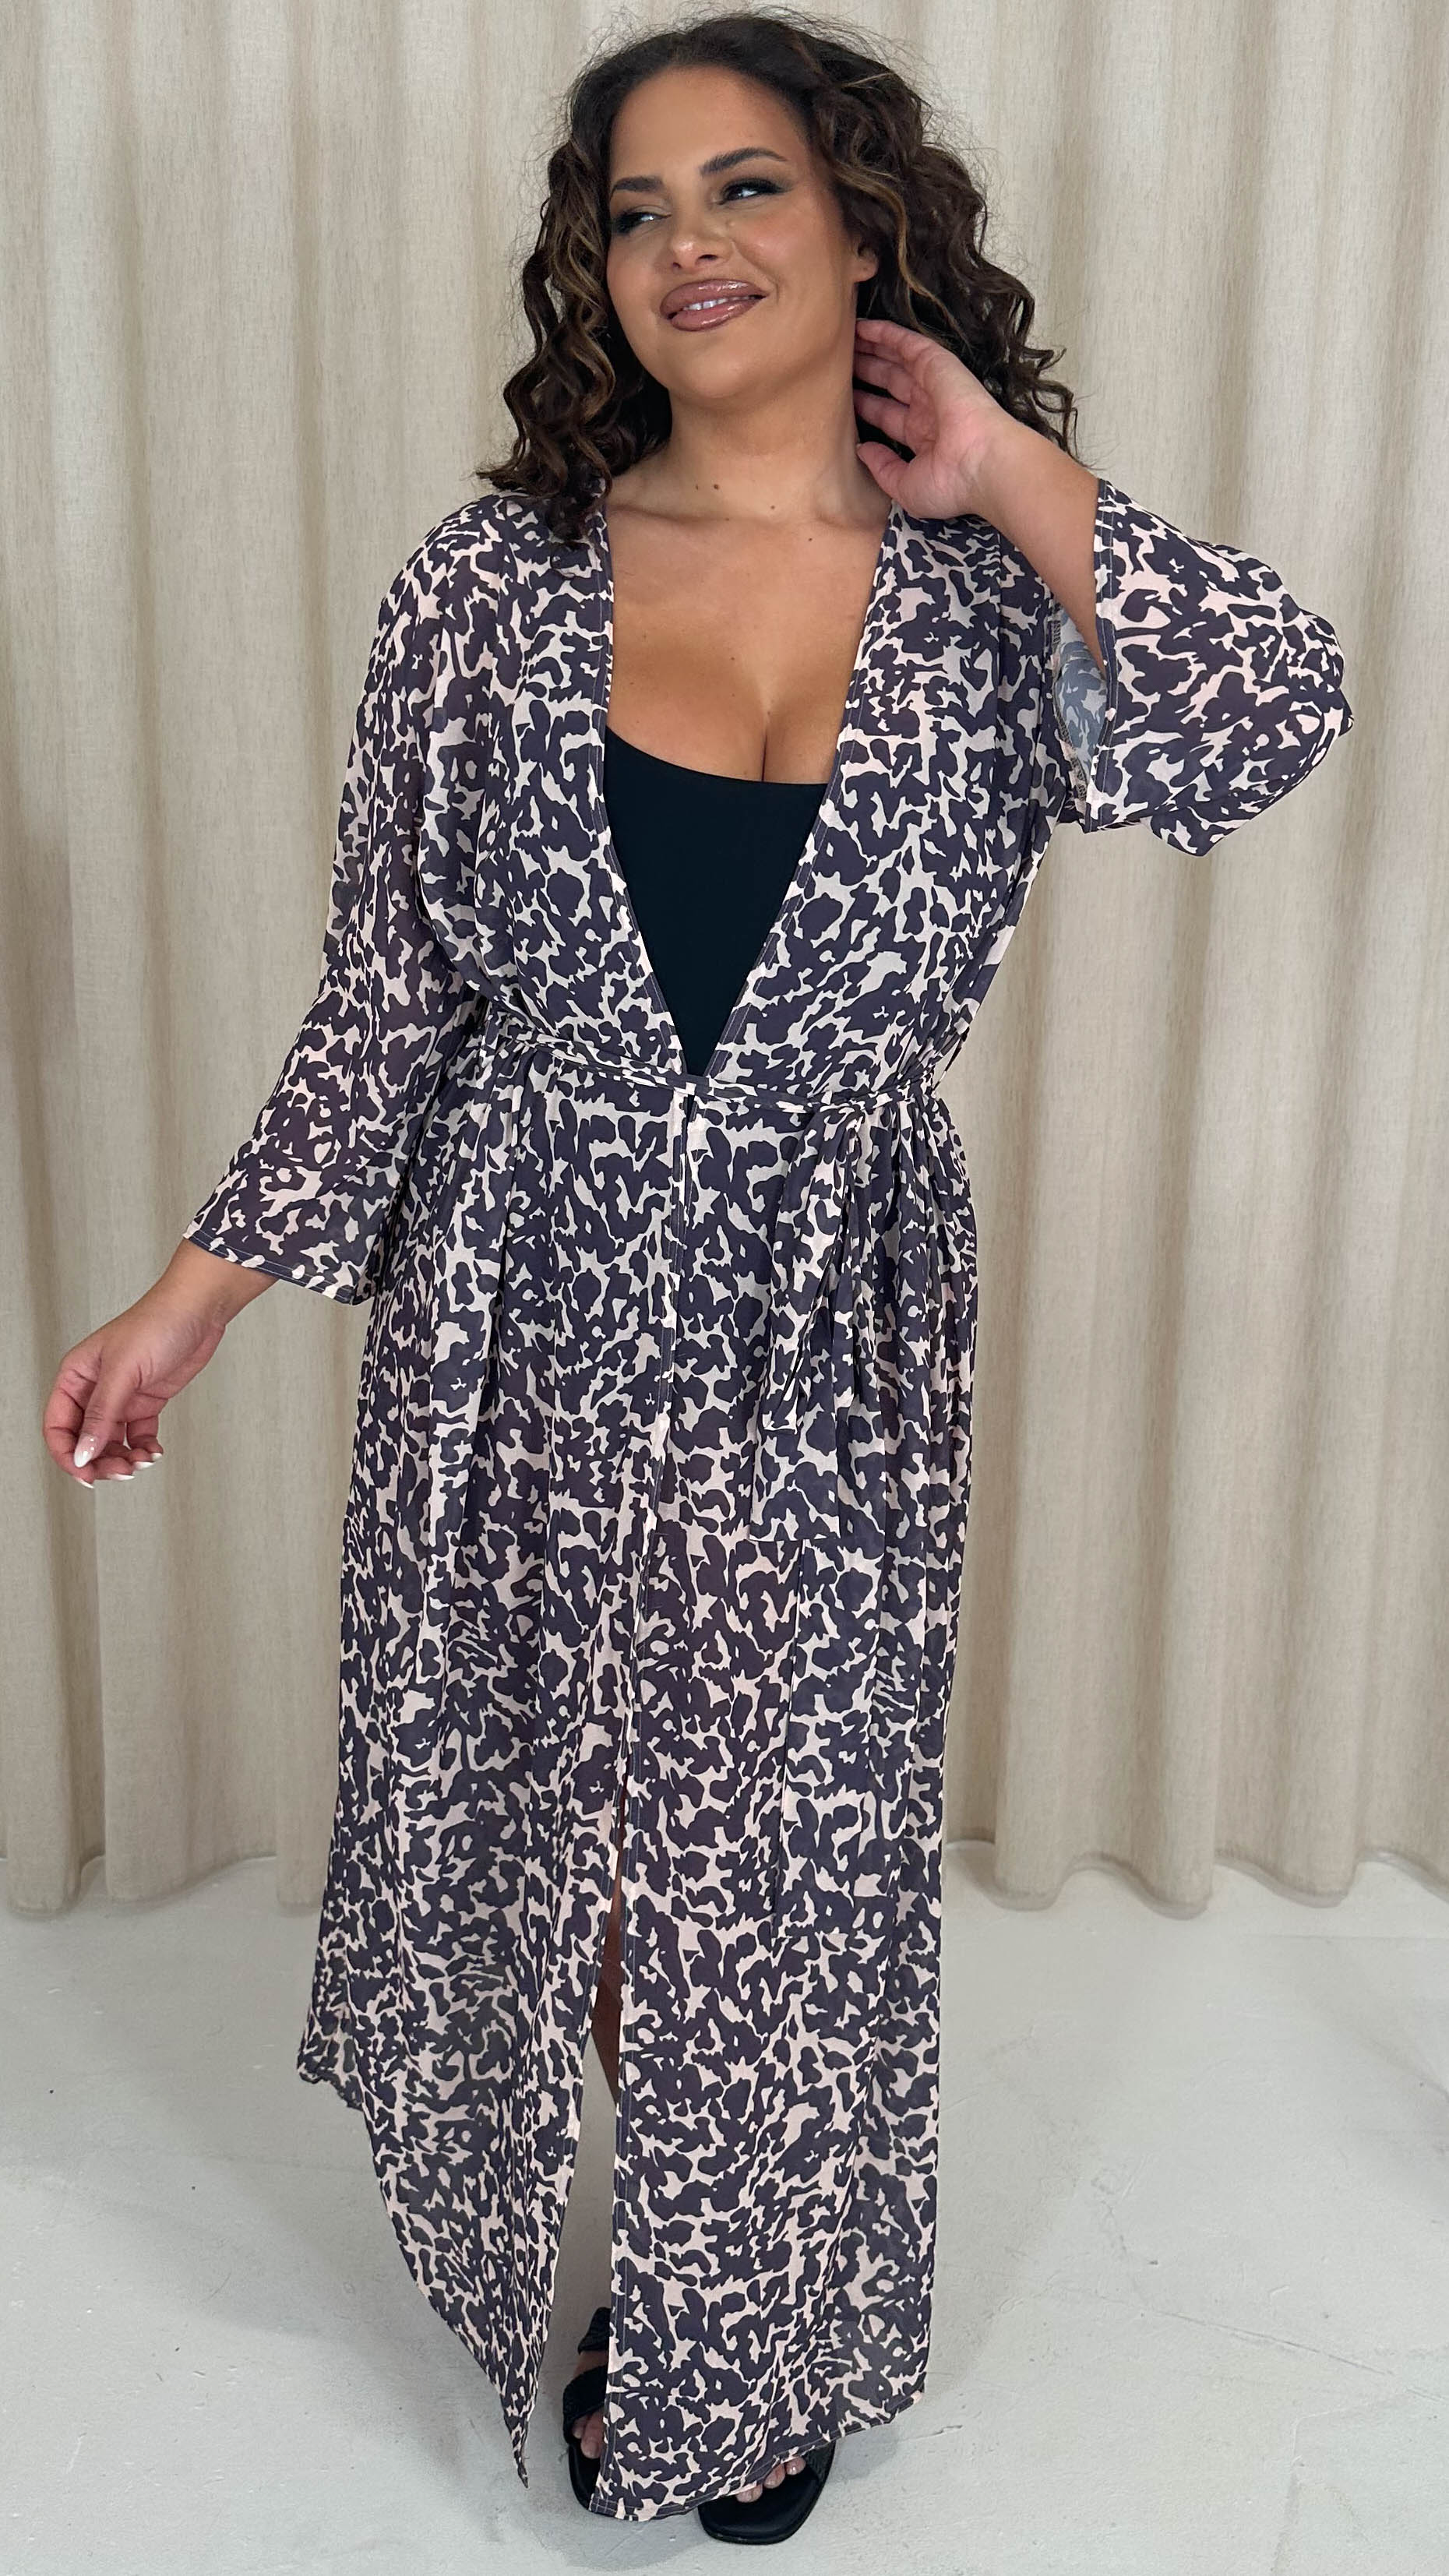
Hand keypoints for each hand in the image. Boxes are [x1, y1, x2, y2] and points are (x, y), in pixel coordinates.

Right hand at [41, 1247, 258, 1484]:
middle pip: (84, 1440)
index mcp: (76, 1377)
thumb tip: (82, 1454)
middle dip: (100, 1461)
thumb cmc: (156, 1324)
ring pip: (110, 1442)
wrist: (199, 1311)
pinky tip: (154, 1452)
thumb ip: (102, 1415)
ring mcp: (121, 1397)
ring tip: (142, 1462)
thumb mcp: (123, 1372)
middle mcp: (94, 1389)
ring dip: (123, 1459)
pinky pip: (137, 1437)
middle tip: (122, 1471)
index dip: (68, 1455)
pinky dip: (144, 1449)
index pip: (58, 1426)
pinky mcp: (146, 1402)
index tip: (86, 1474)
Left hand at [852, 315, 1017, 519]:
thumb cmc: (950, 485)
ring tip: (845, 340)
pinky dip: (885, 333)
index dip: (866, 405)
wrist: (982, 466)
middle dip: (867, 373)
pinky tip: (863, 326)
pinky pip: (907, 343)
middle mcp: (928, 409)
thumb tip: (862, 450)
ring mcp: (933, 385)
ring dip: (872, 349)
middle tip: (839, 364)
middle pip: (890, 384)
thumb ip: (882, 467)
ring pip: (896, 360)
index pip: (888, 416)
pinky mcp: (937, 364)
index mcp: (923, 438)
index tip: (843, 399)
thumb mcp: (906, 487)